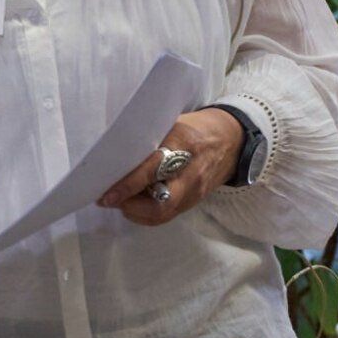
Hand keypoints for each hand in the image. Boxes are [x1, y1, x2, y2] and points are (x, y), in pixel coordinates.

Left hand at [95, 108, 244, 227]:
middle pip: (161, 204)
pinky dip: (146, 214)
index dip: (127, 185)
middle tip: (109, 199)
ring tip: (119, 200)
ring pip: (162, 214)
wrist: (232, 140)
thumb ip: (149, 137)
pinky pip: (168, 215)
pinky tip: (134, 204)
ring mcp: (195, 191)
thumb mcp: (173, 122)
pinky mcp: (195, 202)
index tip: (105, 194)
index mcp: (183, 143)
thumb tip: (114, 150)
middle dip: (130, 206)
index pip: (152, 169)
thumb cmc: (196, 127)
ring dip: (135, 212)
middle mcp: (191, 172)